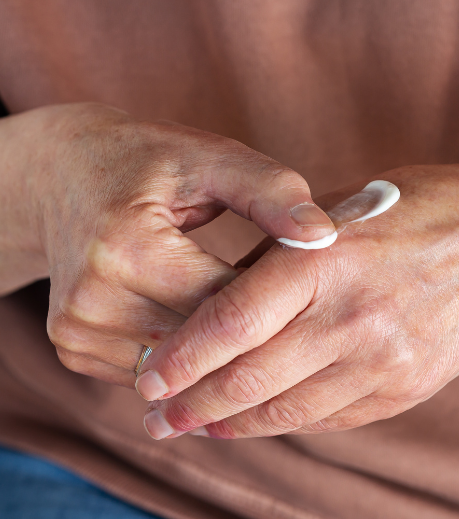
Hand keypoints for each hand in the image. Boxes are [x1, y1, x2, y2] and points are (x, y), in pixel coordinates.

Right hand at [0, 103, 333, 386]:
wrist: (62, 177)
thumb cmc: (144, 162)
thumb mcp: (209, 158)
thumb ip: (270, 192)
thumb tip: (324, 235)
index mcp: (127, 246)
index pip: (226, 303)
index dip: (275, 303)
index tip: (308, 295)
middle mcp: (91, 298)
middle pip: (201, 343)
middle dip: (250, 334)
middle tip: (288, 317)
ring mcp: (76, 330)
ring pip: (177, 368)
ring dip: (215, 352)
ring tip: (243, 324)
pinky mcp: (72, 347)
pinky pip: (148, 372)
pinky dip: (180, 358)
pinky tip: (198, 330)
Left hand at [138, 155, 458, 438]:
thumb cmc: (410, 213)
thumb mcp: (334, 215)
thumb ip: (275, 261)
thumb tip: (219, 306)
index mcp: (324, 258)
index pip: (233, 320)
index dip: (181, 356)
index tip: (148, 381)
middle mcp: (351, 314)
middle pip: (250, 377)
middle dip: (192, 404)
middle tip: (156, 419)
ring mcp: (382, 359)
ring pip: (286, 409)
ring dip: (231, 423)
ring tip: (195, 426)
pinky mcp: (404, 388)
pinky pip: (327, 418)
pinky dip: (282, 422)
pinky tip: (254, 422)